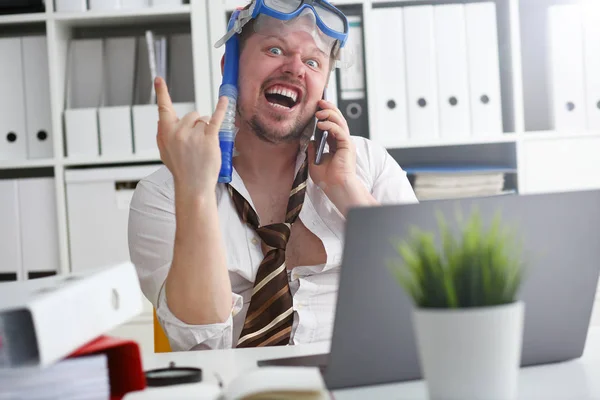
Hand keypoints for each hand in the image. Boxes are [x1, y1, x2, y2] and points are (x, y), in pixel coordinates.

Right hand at [155, 77, 228, 196]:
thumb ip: (162, 134)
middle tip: (196, 144)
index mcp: (166, 133)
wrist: (193, 185)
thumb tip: (161, 120)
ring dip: (207, 129)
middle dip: (197, 125)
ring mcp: (194, 134)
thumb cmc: (181, 169)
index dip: (161, 93)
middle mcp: (179, 131)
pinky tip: (225, 100)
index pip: (163, 109)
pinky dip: (221, 108)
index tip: (158, 79)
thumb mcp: (164, 152)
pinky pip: (216, 119)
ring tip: (204, 147)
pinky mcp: (209, 138)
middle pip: (192, 115)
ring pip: (204, 120)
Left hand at [307, 99, 377, 215]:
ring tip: (319, 112)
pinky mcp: (347, 145)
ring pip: (340, 122)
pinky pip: (339, 131)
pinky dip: (330, 125)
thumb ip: (312, 150)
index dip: (325, 114)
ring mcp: (345, 142)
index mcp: (335, 144)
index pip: (331, 124)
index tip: (316, 107)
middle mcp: (341, 141)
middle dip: (328, 108)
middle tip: (319, 102)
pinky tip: (321, 124)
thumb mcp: (313, 161)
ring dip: (329, 114)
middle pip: (337, 119)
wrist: (335, 187)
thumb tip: (310, 140)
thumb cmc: (327, 178)